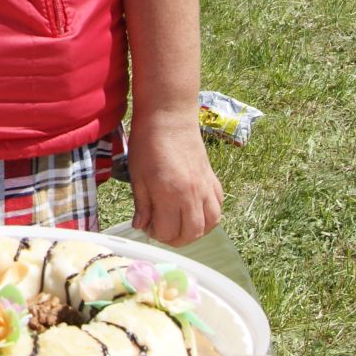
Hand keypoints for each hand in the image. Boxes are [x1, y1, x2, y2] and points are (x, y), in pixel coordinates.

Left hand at [126, 112, 222, 246]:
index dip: (156, 234)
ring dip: (196, 231)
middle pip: (192, 233)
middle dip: (176, 239)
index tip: (147, 226)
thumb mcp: (137, 175)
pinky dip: (210, 216)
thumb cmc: (148, 143)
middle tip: (163, 231)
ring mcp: (205, 187)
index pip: (168, 232)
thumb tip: (142, 226)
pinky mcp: (212, 179)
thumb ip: (142, 204)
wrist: (168, 117)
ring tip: (180, 225)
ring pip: (210, 223)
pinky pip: (218, 206)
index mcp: (170, 194)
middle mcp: (192, 194)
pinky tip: (196, 212)